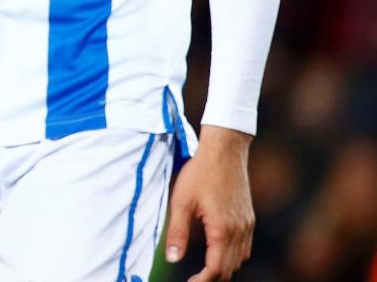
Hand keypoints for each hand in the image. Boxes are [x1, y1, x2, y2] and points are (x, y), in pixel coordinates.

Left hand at [165, 126, 254, 281]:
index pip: (217, 269)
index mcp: (222, 229)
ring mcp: (247, 225)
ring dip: (223, 268)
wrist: (224, 151)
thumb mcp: (181, 202)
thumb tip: (172, 258)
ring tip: (204, 269)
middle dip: (212, 278)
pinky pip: (245, 247)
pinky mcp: (249, 218)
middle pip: (230, 268)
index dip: (203, 280)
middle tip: (193, 279)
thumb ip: (177, 232)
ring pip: (239, 259)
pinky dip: (233, 255)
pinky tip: (218, 250)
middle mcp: (239, 231)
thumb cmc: (200, 174)